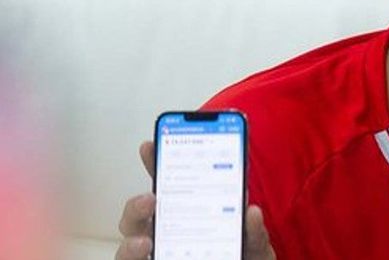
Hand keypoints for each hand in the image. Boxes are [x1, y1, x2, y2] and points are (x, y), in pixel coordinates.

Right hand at [115, 141, 275, 259]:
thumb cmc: (243, 255)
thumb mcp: (253, 240)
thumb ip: (253, 229)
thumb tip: (252, 212)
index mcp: (190, 209)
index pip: (168, 182)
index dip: (156, 162)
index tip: (150, 145)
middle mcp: (168, 230)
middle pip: (139, 214)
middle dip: (137, 204)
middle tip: (150, 199)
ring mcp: (159, 250)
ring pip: (129, 243)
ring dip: (132, 241)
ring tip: (146, 242)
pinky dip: (135, 257)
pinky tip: (149, 254)